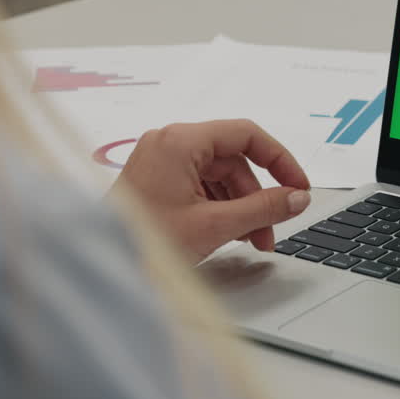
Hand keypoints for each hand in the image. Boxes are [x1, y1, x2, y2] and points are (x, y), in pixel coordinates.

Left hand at [115, 120, 311, 260]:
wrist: (101, 263)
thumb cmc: (144, 241)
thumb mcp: (216, 224)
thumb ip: (264, 208)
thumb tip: (298, 197)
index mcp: (180, 141)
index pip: (247, 135)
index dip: (280, 160)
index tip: (298, 186)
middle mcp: (169, 143)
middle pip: (234, 160)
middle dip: (257, 197)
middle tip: (271, 229)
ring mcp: (161, 160)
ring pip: (220, 175)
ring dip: (241, 206)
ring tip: (250, 240)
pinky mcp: (156, 179)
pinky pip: (201, 185)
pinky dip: (220, 207)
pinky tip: (228, 233)